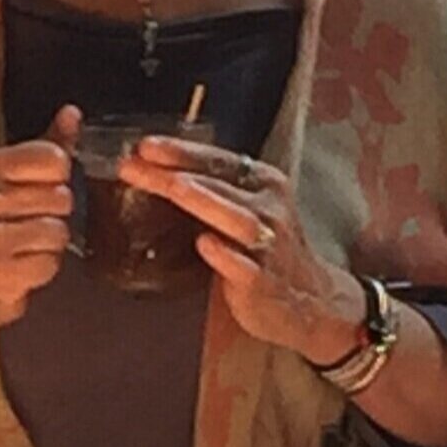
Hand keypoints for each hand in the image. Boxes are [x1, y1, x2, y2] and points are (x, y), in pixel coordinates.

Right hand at [0, 106, 78, 328]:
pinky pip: (49, 264)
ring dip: (53, 241)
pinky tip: (25, 262)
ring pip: (58, 231)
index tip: (41, 186)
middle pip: (62, 197)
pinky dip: (45, 266)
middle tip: (34, 219)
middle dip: (57, 212)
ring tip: (31, 241)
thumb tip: (72, 113)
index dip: (59, 176)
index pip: (55, 159)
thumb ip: (49, 144)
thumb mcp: (18, 174)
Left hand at [118, 138, 363, 363]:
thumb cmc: (267, 251)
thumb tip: (154, 173)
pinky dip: (225, 255)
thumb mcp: (246, 210)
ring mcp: (269, 246)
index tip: (144, 145)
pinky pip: (245, 267)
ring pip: (236, 219)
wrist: (312, 301)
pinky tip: (205, 245)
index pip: (218, 160)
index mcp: (263, 184)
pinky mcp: (264, 283)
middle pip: (217, 184)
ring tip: (174, 187)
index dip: (181, 151)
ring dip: (204, 201)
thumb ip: (210, 191)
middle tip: (134, 165)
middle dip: (174, 173)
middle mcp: (269, 208)